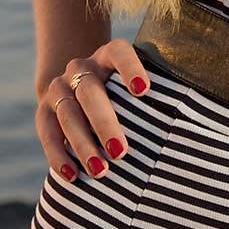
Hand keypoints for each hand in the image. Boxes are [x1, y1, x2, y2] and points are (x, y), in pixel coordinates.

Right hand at [36, 39, 152, 183]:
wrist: (79, 87)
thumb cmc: (124, 92)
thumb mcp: (135, 85)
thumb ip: (153, 96)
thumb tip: (184, 123)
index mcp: (109, 54)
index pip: (119, 53)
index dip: (131, 68)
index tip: (144, 90)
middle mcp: (81, 67)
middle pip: (90, 91)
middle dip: (105, 122)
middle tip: (120, 152)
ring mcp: (59, 87)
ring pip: (69, 115)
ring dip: (83, 145)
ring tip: (100, 171)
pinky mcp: (43, 110)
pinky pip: (47, 133)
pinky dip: (58, 155)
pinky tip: (71, 175)